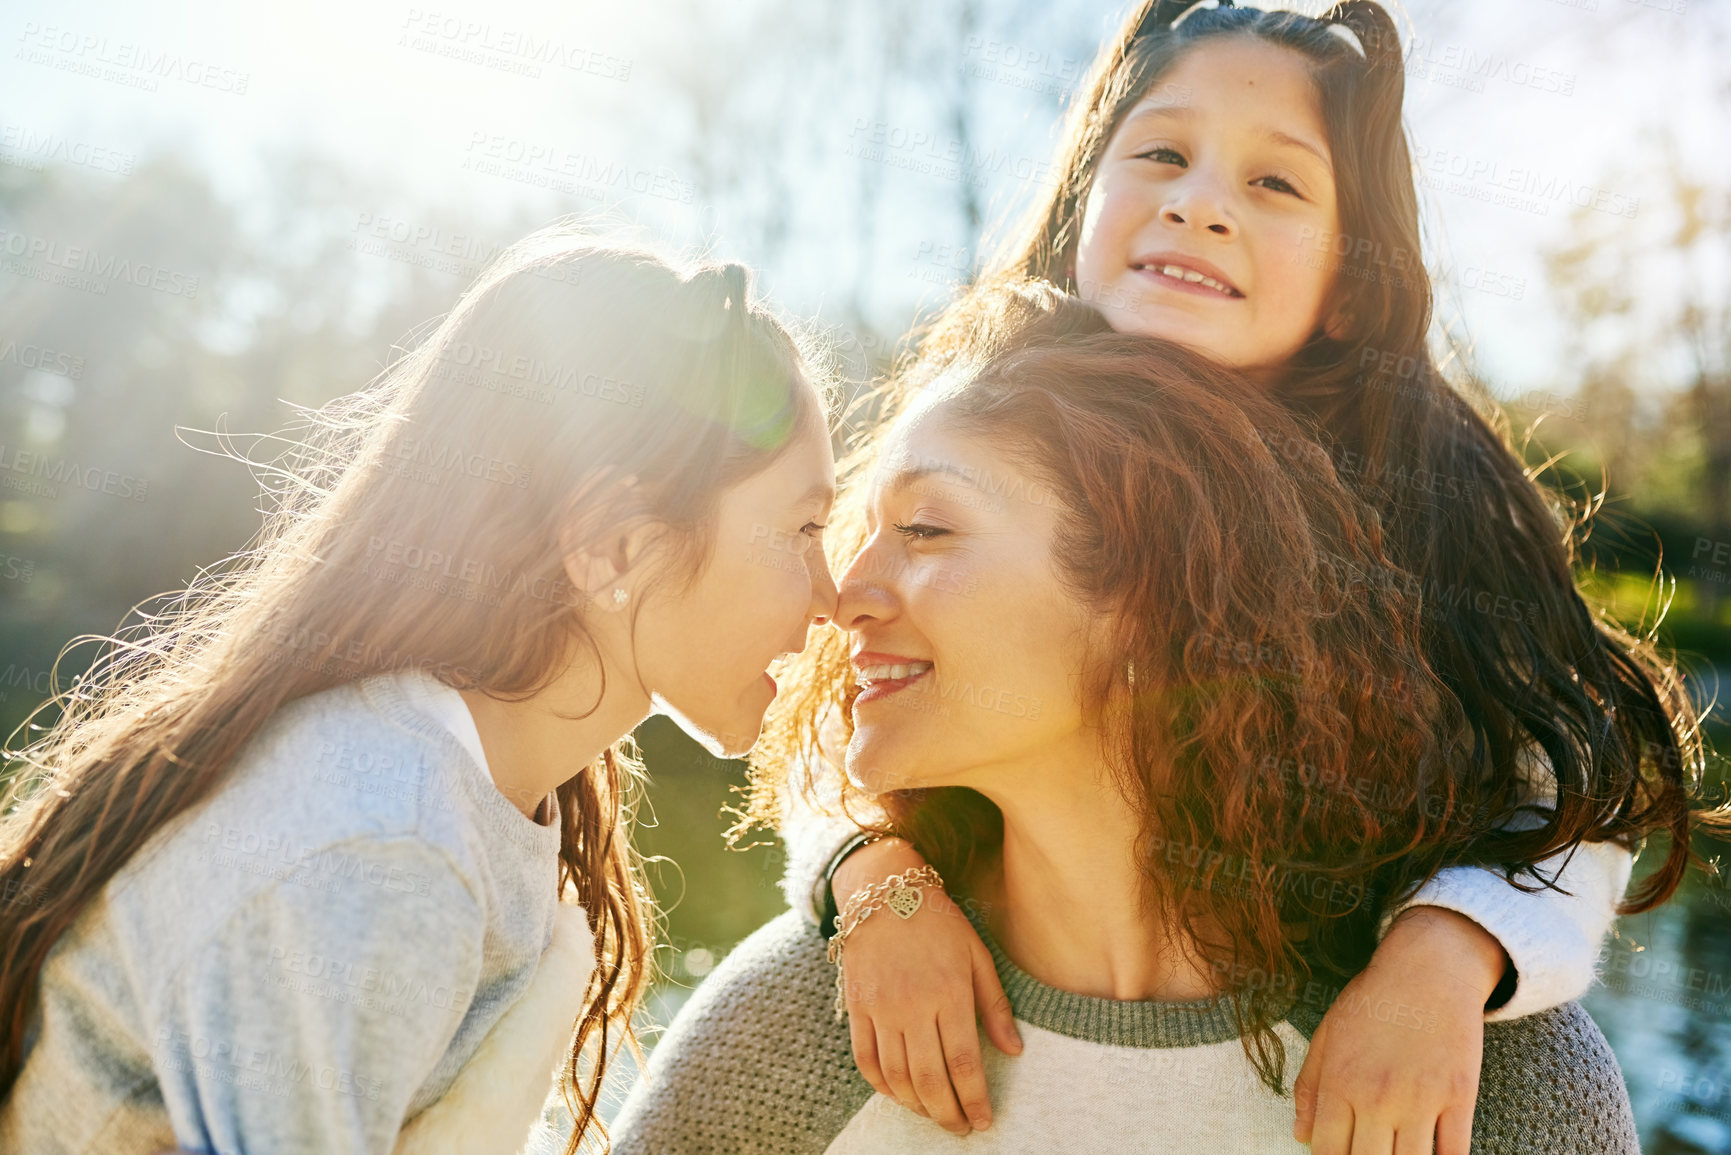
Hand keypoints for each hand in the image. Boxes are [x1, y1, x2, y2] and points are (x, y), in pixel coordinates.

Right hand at [835, 837, 1022, 1134]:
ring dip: (917, 1105)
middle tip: (961, 1129)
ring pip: (897, 1077)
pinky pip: (866, 1060)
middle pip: (929, 1079)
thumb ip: (995, 1005)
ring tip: (935, 1114)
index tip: (984, 1121)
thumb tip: (1014, 1050)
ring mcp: (880, 1008)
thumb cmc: (939, 922)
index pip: (964, 1063)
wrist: (884, 892)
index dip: (974, 1099)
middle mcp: (913, 1005)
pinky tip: (900, 1095)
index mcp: (950, 992)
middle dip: (947, 1113)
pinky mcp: (857, 1007)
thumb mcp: (977, 955)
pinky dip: (882, 1087)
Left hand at [1293, 906, 1508, 1154]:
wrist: (1428, 967)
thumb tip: (1301, 1136)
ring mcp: (1420, 1099)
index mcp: (1340, 1081)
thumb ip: (1310, 1088)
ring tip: (1394, 1151)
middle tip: (1369, 1151)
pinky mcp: (1459, 1096)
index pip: (1327, 1150)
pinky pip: (1454, 1154)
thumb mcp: (1328, 1035)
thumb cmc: (1373, 1001)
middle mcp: (1377, 1096)